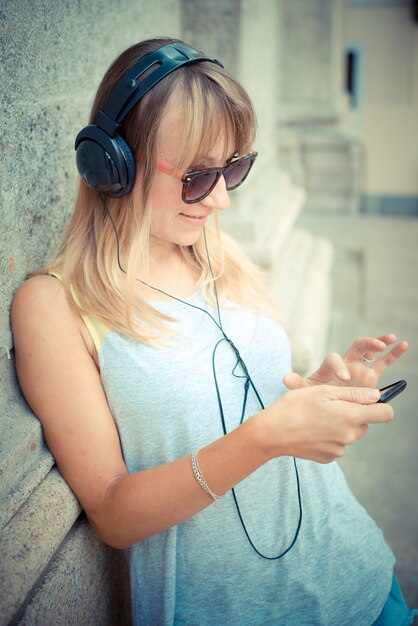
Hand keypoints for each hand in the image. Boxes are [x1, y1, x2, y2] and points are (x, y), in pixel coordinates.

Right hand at [258, 384, 392, 463]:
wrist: (272, 433)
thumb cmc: (296, 406)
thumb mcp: (323, 391)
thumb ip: (354, 394)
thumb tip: (378, 396)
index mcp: (351, 417)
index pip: (385, 413)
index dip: (380, 404)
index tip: (368, 399)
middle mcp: (350, 436)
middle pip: (365, 423)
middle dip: (354, 413)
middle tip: (329, 405)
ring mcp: (339, 449)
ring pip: (350, 433)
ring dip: (340, 424)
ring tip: (317, 417)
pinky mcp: (329, 457)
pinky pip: (337, 444)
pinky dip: (329, 436)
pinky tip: (312, 430)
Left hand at [284, 334, 407, 390]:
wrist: (323, 405)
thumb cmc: (312, 397)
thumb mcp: (304, 392)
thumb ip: (297, 384)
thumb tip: (285, 378)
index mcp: (329, 367)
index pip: (335, 359)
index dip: (340, 366)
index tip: (345, 378)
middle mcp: (346, 364)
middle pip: (356, 347)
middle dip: (366, 344)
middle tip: (376, 347)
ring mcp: (359, 369)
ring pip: (371, 351)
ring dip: (380, 342)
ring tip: (391, 339)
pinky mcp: (370, 377)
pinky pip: (383, 362)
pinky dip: (393, 353)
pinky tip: (403, 345)